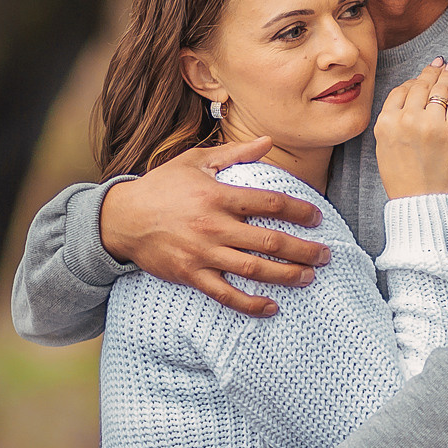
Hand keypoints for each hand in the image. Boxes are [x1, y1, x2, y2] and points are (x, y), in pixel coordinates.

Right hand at [99, 137, 330, 317]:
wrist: (122, 218)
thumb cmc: (162, 186)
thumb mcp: (196, 161)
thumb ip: (235, 153)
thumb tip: (268, 140)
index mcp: (218, 195)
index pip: (271, 203)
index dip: (299, 211)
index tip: (316, 218)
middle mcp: (214, 226)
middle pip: (270, 241)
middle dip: (304, 249)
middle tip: (325, 255)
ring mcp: (203, 253)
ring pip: (254, 269)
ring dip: (287, 276)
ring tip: (309, 277)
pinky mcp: (191, 275)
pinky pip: (226, 294)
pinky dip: (251, 303)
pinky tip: (272, 307)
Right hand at [375, 60, 447, 198]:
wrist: (421, 203)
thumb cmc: (403, 179)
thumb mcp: (385, 147)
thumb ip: (391, 121)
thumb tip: (408, 95)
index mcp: (386, 123)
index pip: (401, 91)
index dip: (414, 81)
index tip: (423, 75)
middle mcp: (406, 120)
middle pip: (421, 86)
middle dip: (432, 72)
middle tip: (440, 63)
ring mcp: (431, 125)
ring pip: (439, 88)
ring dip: (446, 73)